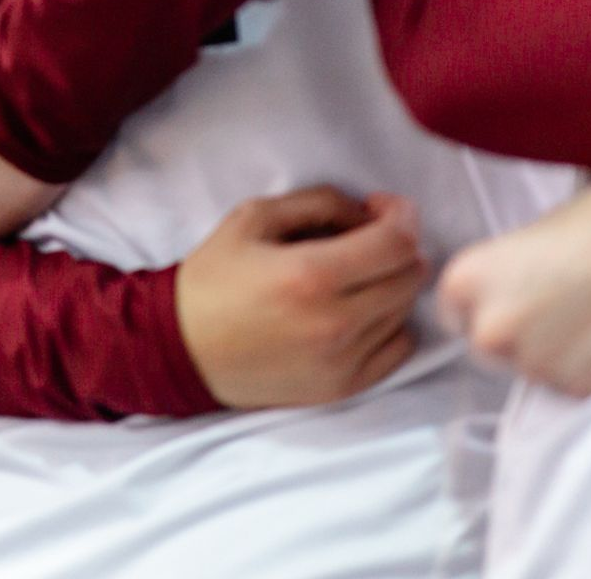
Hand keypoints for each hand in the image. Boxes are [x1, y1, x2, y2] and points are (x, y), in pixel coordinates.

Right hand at [176, 187, 425, 408]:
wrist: (181, 347)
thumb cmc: (213, 278)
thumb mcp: (252, 218)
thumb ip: (317, 202)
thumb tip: (369, 212)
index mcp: (309, 275)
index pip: (396, 243)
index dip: (401, 215)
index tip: (383, 207)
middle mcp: (334, 322)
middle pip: (409, 276)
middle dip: (397, 247)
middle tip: (367, 238)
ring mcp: (342, 360)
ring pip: (405, 310)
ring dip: (389, 284)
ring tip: (353, 276)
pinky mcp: (343, 387)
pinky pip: (399, 350)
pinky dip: (389, 324)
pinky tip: (358, 312)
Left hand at [440, 116, 590, 396]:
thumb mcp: (525, 239)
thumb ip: (502, 277)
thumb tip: (503, 297)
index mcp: (464, 281)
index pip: (453, 314)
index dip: (485, 307)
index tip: (510, 302)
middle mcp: (488, 329)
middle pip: (486, 347)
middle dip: (515, 333)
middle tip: (556, 307)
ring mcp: (533, 363)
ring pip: (530, 368)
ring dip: (551, 352)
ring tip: (589, 314)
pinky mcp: (579, 386)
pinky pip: (570, 382)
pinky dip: (588, 364)